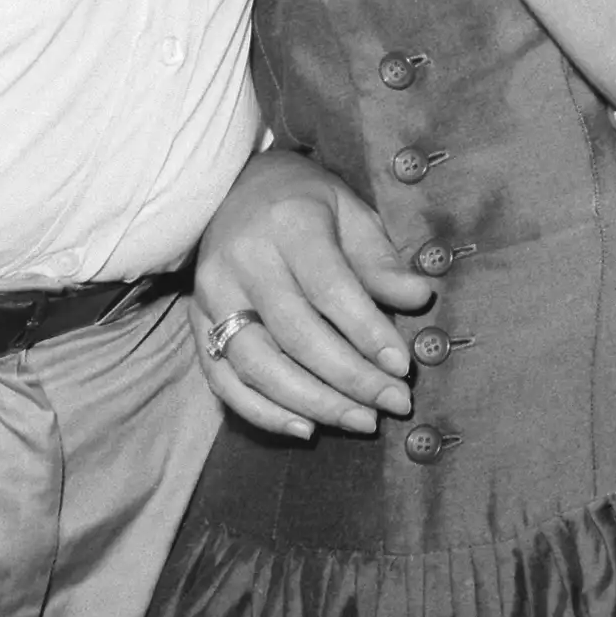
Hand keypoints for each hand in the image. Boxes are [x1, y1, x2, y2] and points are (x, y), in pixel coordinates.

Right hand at [194, 150, 436, 437]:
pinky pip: (224, 380)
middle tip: (394, 403)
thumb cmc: (307, 202)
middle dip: (351, 378)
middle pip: (296, 335)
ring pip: (258, 366)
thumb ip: (380, 260)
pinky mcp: (196, 324)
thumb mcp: (351, 212)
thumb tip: (419, 298)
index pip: (329, 289)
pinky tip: (306, 428)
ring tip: (361, 421)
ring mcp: (212, 296)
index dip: (368, 332)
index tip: (403, 366)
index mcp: (288, 224)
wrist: (235, 187)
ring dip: (313, 403)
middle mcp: (242, 261)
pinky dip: (264, 412)